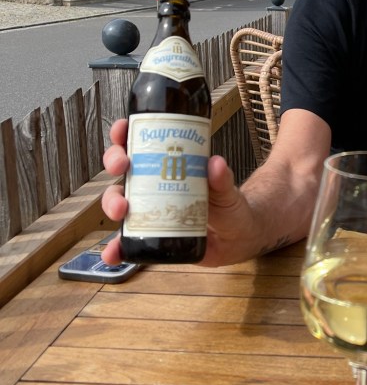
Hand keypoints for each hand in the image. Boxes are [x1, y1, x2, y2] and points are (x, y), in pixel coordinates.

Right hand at [101, 119, 261, 267]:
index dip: (124, 133)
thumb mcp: (227, 190)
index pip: (140, 142)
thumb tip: (216, 163)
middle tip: (122, 166)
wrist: (236, 238)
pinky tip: (113, 253)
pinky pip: (128, 240)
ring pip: (119, 200)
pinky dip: (116, 247)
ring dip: (112, 203)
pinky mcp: (150, 234)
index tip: (121, 132)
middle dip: (114, 162)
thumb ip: (222, 179)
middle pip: (123, 167)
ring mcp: (149, 209)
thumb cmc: (229, 206)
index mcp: (169, 164)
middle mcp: (153, 184)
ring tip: (121, 211)